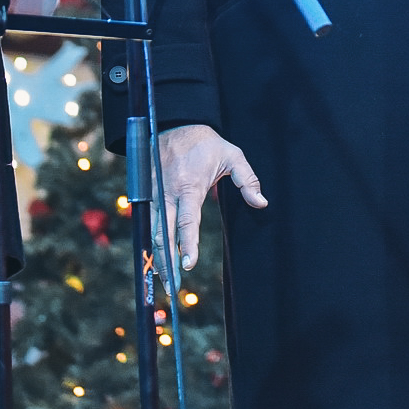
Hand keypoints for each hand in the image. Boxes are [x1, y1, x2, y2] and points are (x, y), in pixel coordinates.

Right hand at [156, 123, 267, 270]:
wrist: (175, 124)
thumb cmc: (207, 143)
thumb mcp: (233, 155)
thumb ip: (248, 180)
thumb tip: (262, 203)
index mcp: (189, 186)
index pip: (187, 221)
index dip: (187, 244)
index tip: (189, 265)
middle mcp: (167, 192)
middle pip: (164, 233)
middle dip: (167, 260)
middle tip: (172, 285)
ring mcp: (154, 193)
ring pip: (153, 230)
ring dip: (158, 255)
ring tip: (164, 279)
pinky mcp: (147, 194)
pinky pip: (148, 222)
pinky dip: (151, 241)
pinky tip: (156, 258)